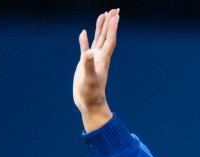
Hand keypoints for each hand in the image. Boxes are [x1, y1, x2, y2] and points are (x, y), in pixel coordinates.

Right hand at [73, 9, 118, 131]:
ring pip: (98, 39)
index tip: (115, 15)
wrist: (90, 103)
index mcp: (103, 59)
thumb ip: (88, 65)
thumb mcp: (89, 78)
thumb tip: (89, 53)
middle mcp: (100, 57)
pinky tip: (83, 32)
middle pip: (106, 36)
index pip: (109, 40)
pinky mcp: (85, 64)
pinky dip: (85, 40)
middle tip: (114, 9)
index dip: (112, 27)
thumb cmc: (91, 93)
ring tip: (103, 15)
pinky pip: (85, 48)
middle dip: (110, 23)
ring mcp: (93, 60)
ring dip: (101, 28)